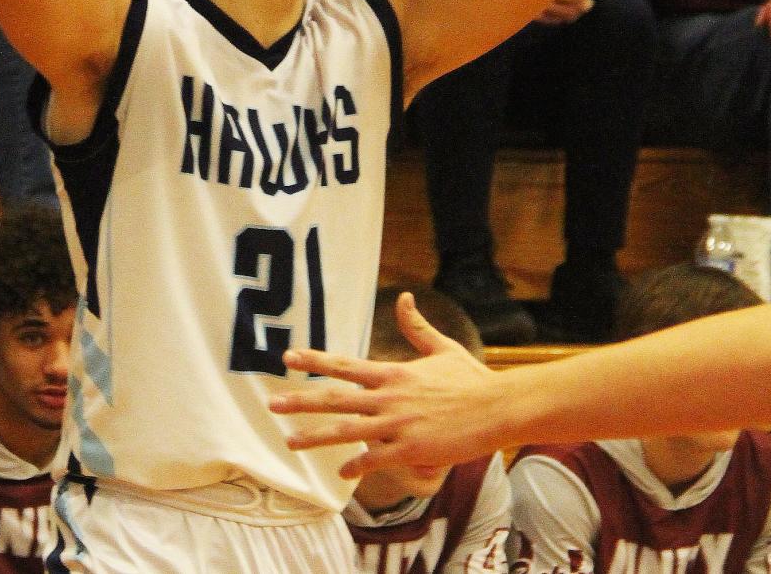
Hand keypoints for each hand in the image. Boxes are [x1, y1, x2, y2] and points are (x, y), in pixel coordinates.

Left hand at [270, 291, 496, 476]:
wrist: (498, 408)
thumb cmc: (471, 379)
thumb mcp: (442, 348)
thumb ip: (416, 327)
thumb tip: (404, 297)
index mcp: (392, 372)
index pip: (344, 365)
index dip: (314, 360)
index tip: (287, 357)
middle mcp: (388, 398)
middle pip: (335, 399)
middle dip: (301, 401)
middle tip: (272, 404)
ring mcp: (397, 426)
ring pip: (346, 431)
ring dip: (314, 436)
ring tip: (289, 441)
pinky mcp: (410, 450)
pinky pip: (374, 459)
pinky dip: (355, 465)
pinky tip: (341, 473)